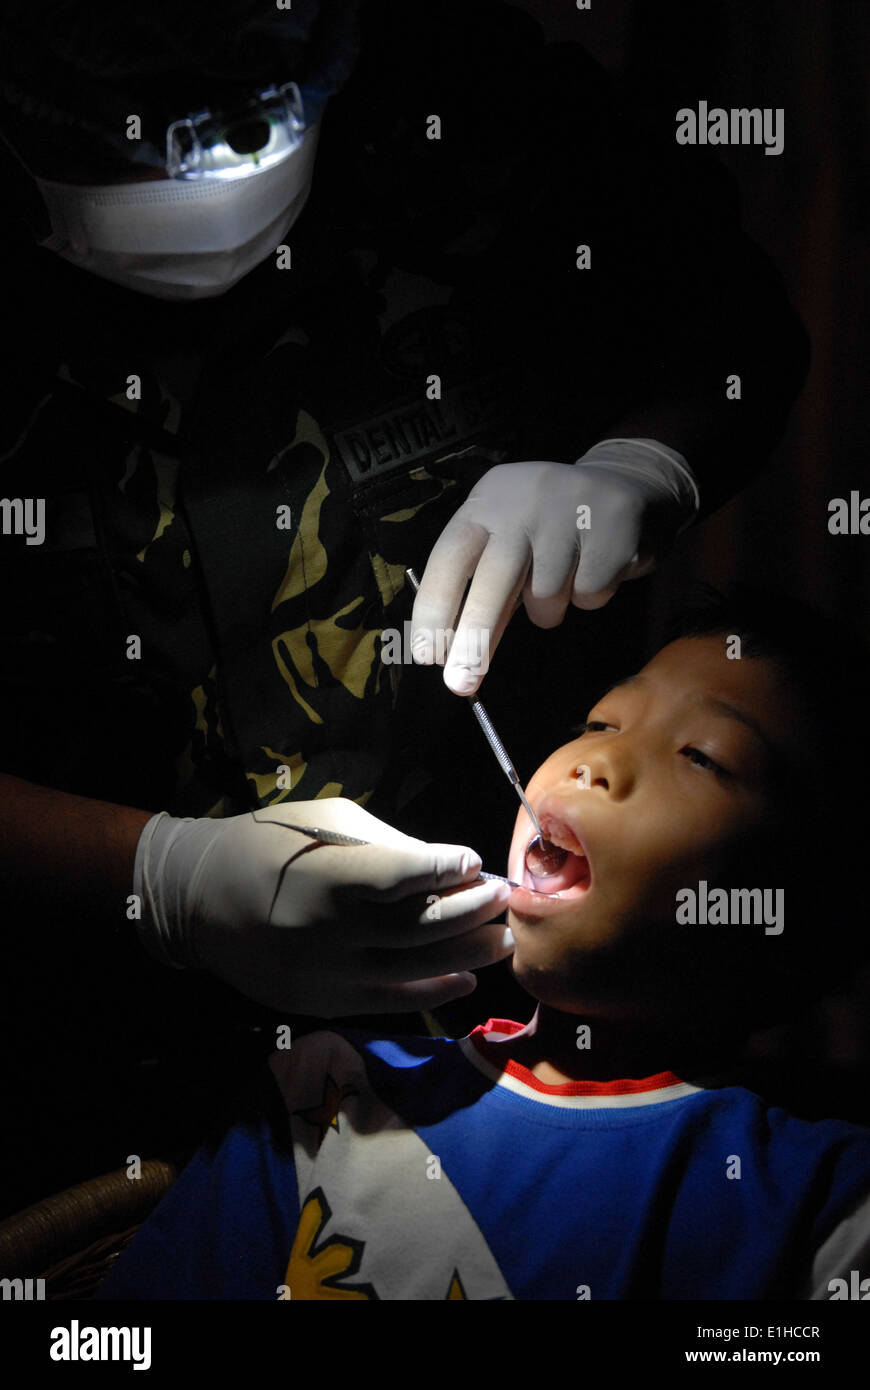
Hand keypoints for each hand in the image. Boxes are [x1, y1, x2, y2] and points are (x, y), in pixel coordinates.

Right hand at [135, 798, 512, 1014]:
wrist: (199, 900)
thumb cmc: (271, 847)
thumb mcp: (325, 824)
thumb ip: (388, 848)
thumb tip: (451, 868)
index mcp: (326, 877)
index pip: (404, 877)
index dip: (447, 869)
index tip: (475, 861)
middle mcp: (327, 932)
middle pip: (420, 926)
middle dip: (471, 911)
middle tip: (504, 897)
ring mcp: (325, 975)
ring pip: (414, 969)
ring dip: (467, 953)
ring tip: (502, 937)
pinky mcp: (322, 1002)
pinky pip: (391, 1002)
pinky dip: (434, 991)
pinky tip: (467, 977)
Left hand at [411, 439, 697, 693]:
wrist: (625, 484)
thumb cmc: (548, 528)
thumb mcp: (507, 539)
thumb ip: (482, 584)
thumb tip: (455, 656)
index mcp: (487, 502)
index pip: (449, 558)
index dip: (434, 608)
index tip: (427, 656)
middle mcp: (524, 501)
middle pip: (494, 579)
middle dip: (475, 638)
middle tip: (461, 684)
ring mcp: (570, 511)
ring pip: (546, 594)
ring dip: (549, 610)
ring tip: (561, 586)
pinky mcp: (614, 527)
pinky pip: (589, 592)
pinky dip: (590, 596)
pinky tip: (595, 569)